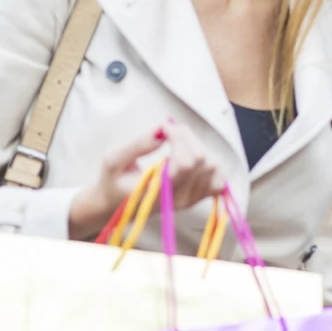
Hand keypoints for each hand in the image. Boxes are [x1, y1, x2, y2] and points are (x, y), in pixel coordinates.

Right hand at [69, 119, 227, 239]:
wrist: (116, 203)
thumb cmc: (114, 180)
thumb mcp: (113, 159)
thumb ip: (137, 144)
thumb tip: (163, 130)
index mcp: (157, 192)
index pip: (186, 163)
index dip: (180, 138)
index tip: (165, 127)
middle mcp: (178, 199)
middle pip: (202, 161)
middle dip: (188, 138)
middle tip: (170, 130)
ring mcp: (191, 199)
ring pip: (213, 166)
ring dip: (198, 147)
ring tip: (178, 145)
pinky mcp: (199, 197)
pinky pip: (219, 178)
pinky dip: (210, 162)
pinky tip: (191, 157)